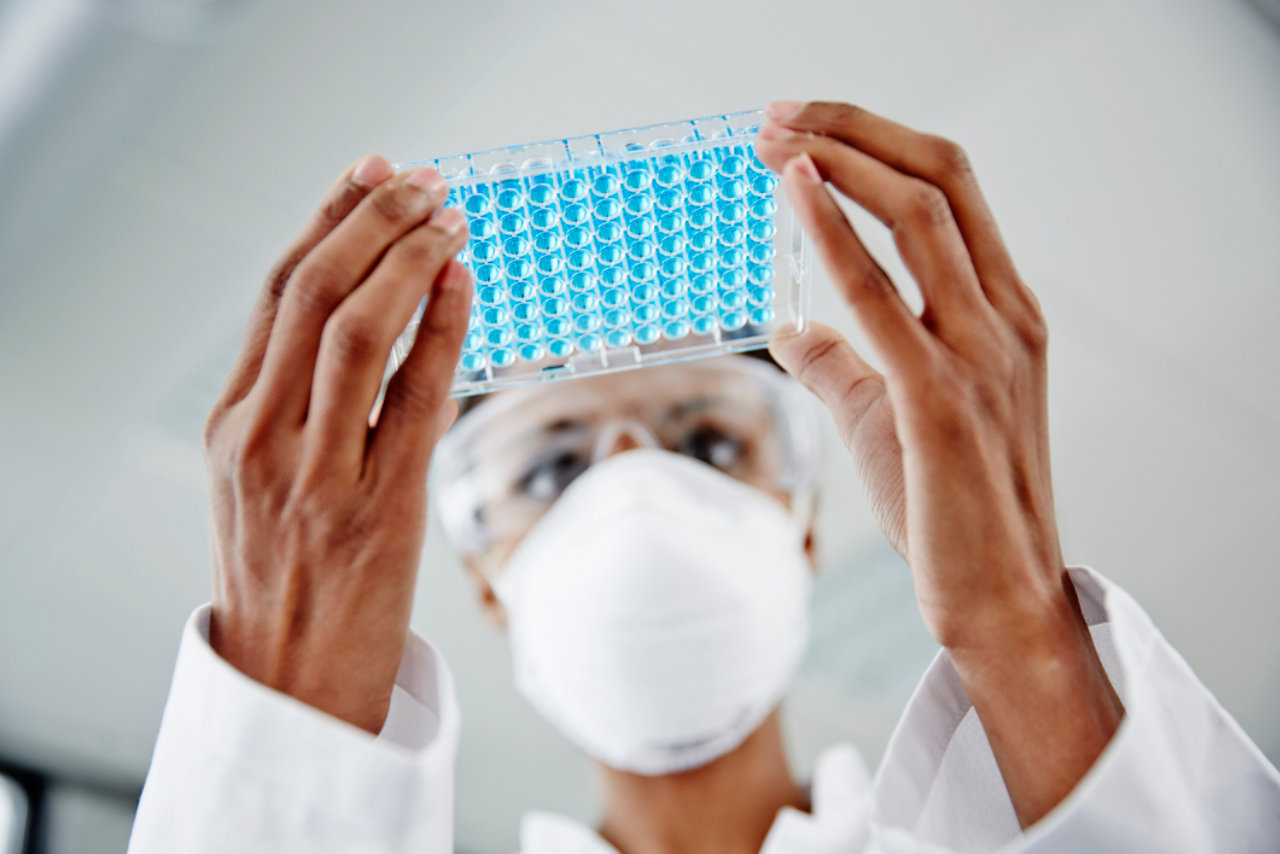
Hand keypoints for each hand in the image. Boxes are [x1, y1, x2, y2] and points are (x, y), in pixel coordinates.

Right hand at [201, 155, 472, 733]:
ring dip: (406, 259)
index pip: (277, 295)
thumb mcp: (262, 489)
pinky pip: (410, 397)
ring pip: (353, 331)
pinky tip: (461, 285)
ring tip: (447, 216)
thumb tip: (373, 329)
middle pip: (311, 294)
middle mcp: (260, 439)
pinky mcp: (375, 509)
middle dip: (370, 221)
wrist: (290, 689)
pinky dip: (439, 329)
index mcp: (231, 426)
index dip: (327, 222)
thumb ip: (295, 412)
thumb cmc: (288, 585)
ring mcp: (313, 474)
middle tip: (420, 180)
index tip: (368, 176)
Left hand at [756, 101, 1121, 825]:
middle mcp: (1003, 318)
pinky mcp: (943, 399)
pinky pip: (882, 294)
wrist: (999, 597)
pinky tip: (796, 197)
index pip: (950, 190)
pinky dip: (836, 233)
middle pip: (939, 177)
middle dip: (855, 130)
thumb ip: (842, 362)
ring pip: (921, 215)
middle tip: (777, 116)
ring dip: (840, 162)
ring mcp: (982, 354)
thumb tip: (787, 329)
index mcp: (1004, 312)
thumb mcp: (891, 414)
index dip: (877, 144)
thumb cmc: (951, 506)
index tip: (806, 131)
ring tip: (773, 141)